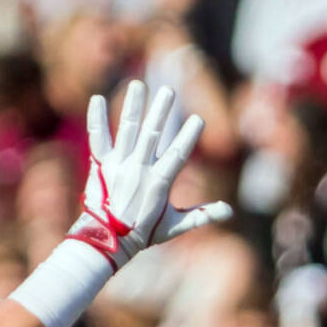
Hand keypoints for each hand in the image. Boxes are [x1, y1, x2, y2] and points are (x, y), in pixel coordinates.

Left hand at [72, 82, 231, 270]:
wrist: (109, 240)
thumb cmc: (144, 233)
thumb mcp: (176, 225)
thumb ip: (202, 215)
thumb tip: (229, 211)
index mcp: (159, 182)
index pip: (177, 154)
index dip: (188, 136)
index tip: (198, 119)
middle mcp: (139, 169)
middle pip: (152, 134)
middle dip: (161, 111)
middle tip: (168, 90)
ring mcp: (119, 165)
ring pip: (127, 130)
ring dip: (133, 106)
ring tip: (138, 85)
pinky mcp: (101, 165)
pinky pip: (98, 138)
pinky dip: (96, 118)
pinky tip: (96, 98)